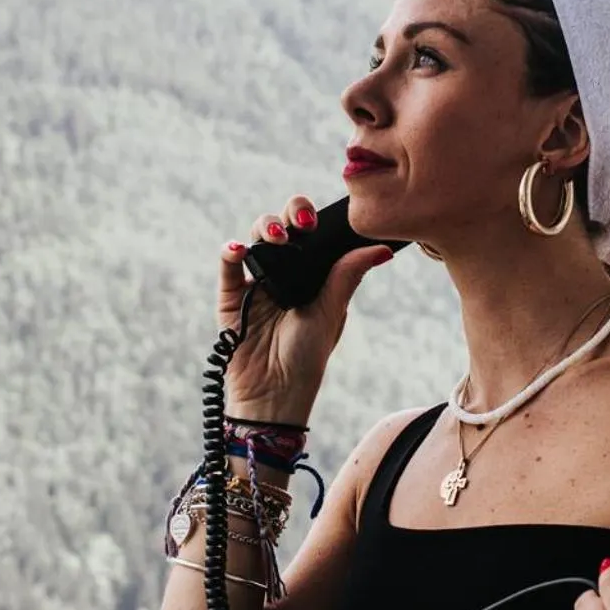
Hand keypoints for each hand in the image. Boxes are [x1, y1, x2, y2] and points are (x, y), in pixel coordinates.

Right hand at [217, 194, 392, 420]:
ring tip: (276, 238)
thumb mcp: (330, 314)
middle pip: (282, 228)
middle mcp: (282, 273)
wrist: (274, 394)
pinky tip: (238, 249)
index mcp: (310, 275)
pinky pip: (228, 267)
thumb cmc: (305, 359)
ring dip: (264, 228)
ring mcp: (255, 283)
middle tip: (301, 223)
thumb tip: (382, 250)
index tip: (318, 220)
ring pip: (255, 239)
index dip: (312, 218)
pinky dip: (229, 252)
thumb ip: (346, 276)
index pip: (310, 234)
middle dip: (290, 214)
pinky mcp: (231, 298)